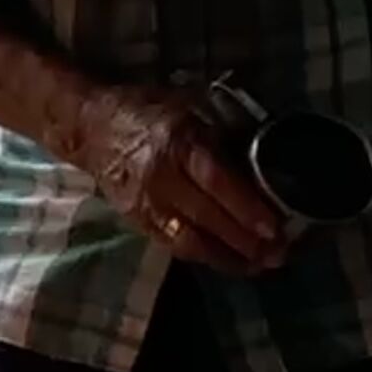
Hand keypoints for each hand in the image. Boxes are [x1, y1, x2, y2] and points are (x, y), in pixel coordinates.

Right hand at [60, 82, 293, 276]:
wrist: (91, 127)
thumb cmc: (149, 110)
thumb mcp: (190, 106)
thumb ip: (225, 131)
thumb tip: (269, 158)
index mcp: (176, 143)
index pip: (216, 181)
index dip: (246, 208)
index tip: (275, 227)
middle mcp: (160, 178)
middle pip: (207, 218)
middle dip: (246, 241)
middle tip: (280, 254)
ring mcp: (145, 204)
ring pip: (190, 241)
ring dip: (229, 257)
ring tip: (260, 265)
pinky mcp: (137, 221)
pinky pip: (175, 246)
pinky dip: (206, 257)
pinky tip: (230, 261)